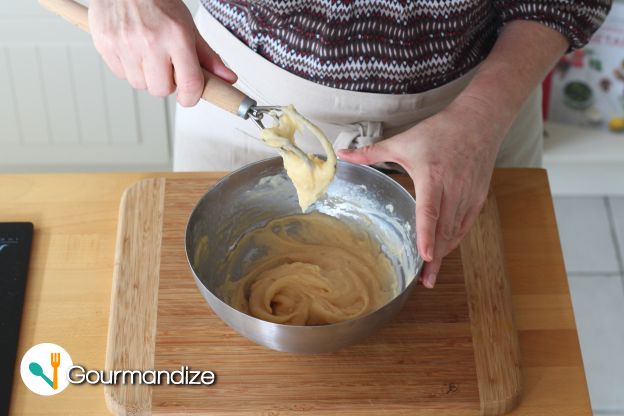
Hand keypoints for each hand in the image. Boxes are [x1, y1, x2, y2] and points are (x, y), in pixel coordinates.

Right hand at [89, 0, 236, 105]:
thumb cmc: (157, 1)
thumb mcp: (187, 26)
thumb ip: (207, 56)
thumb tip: (227, 78)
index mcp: (176, 36)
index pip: (190, 83)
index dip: (192, 97)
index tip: (190, 97)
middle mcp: (150, 41)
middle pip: (162, 90)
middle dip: (167, 84)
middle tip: (167, 67)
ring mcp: (125, 43)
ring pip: (140, 85)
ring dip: (147, 77)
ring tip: (148, 55)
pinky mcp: (105, 44)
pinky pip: (121, 75)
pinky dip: (129, 68)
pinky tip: (132, 50)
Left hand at [338, 98, 506, 287]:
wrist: (479, 122)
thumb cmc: (440, 131)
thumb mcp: (403, 141)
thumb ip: (371, 153)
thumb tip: (342, 155)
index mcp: (433, 177)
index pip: (430, 212)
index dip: (427, 236)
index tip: (425, 257)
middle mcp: (454, 189)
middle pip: (443, 230)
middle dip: (434, 258)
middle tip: (423, 281)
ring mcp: (469, 196)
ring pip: (455, 231)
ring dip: (444, 253)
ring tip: (431, 274)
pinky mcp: (478, 199)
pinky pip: (465, 226)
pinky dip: (453, 240)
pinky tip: (443, 251)